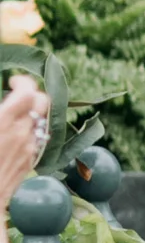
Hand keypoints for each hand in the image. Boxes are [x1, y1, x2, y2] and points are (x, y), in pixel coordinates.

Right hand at [0, 75, 48, 209]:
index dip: (23, 81)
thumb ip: (0, 115)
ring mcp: (30, 148)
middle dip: (33, 94)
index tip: (13, 81)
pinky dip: (31, 130)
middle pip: (43, 101)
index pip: (28, 91)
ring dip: (33, 112)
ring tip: (17, 114)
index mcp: (5, 121)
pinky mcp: (31, 161)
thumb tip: (3, 107)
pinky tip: (16, 134)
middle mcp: (22, 133)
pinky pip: (38, 138)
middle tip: (18, 95)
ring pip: (42, 120)